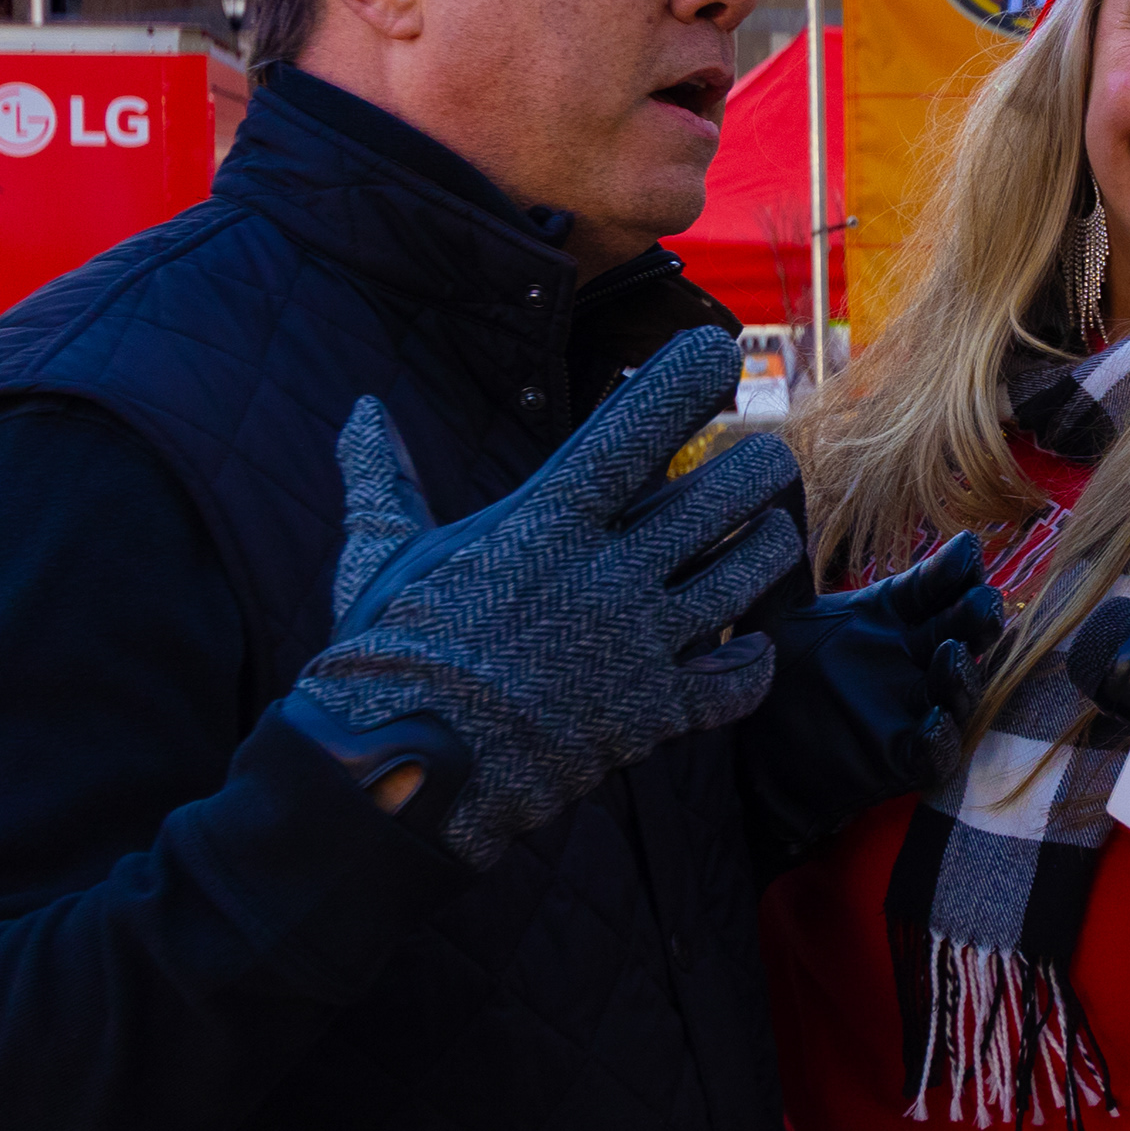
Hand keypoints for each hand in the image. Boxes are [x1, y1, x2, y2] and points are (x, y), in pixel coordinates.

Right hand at [281, 326, 802, 869]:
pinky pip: (739, 682)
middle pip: (726, 496)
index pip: (638, 429)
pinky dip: (756, 662)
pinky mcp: (654, 713)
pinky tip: (751, 647)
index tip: (717, 356)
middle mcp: (607, 575)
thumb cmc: (386, 656)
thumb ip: (384, 479)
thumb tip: (361, 410)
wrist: (401, 775)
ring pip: (750, 574)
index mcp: (545, 522)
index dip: (687, 380)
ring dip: (768, 548)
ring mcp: (638, 646)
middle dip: (758, 469)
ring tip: (764, 534)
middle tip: (760, 463)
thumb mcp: (382, 555)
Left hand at [737, 529, 1004, 873]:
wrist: (745, 756)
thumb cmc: (769, 676)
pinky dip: (941, 738)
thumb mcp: (772, 611)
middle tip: (980, 601)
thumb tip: (770, 473)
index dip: (956, 567)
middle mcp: (913, 657)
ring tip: (950, 654)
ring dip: (963, 673)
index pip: (940, 582)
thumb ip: (781, 557)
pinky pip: (937, 751)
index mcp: (893, 614)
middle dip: (981, 614)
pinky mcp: (901, 760)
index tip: (962, 551)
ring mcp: (914, 708)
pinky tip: (933, 721)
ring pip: (962, 689)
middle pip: (967, 629)